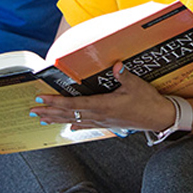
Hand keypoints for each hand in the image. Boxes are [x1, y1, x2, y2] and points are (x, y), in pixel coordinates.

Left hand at [31, 63, 175, 131]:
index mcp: (103, 106)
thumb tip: (116, 65)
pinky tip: (69, 127)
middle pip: (69, 115)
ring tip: (42, 119)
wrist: (159, 118)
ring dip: (57, 119)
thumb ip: (124, 75)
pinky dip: (74, 124)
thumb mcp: (136, 85)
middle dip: (49, 113)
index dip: (56, 103)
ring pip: (74, 121)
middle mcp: (99, 115)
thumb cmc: (147, 101)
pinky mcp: (107, 123)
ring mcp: (102, 121)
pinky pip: (86, 125)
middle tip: (33, 111)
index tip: (42, 100)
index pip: (74, 105)